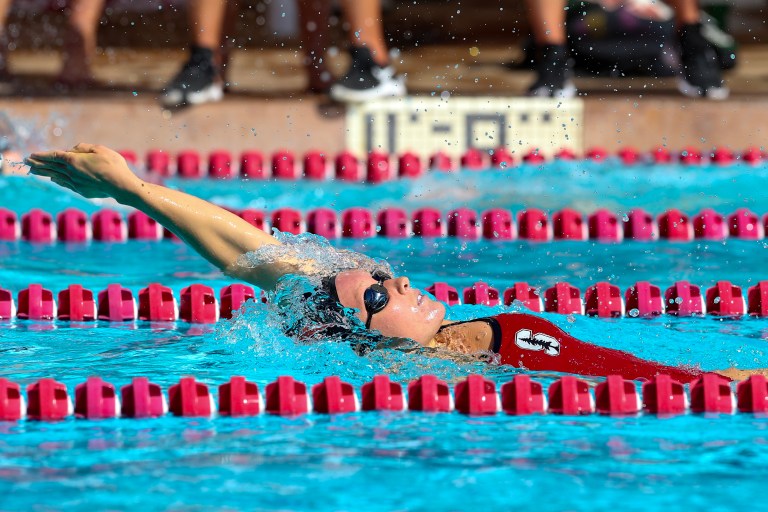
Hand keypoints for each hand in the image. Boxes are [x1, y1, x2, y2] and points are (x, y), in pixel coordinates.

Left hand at [25, 143, 140, 199]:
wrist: (120, 185)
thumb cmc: (113, 165)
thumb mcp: (99, 149)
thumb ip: (83, 147)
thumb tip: (72, 150)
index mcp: (74, 160)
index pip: (54, 156)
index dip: (42, 155)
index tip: (31, 154)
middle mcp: (71, 172)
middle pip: (51, 167)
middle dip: (38, 163)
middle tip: (26, 162)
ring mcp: (76, 183)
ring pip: (56, 176)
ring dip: (44, 173)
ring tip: (34, 171)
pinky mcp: (82, 191)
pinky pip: (65, 184)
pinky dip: (57, 180)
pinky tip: (53, 179)